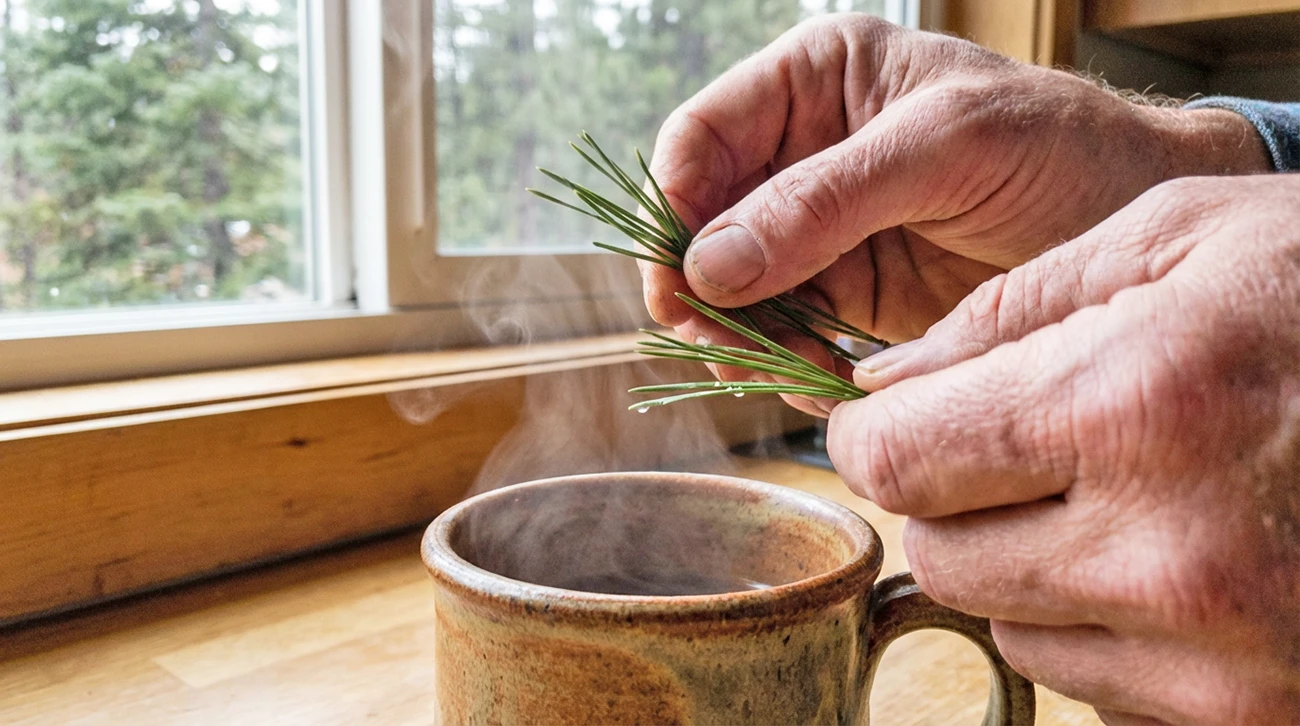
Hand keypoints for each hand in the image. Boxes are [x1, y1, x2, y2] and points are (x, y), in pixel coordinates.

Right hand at [643, 13, 1267, 413]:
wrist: (1138, 220)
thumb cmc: (1060, 146)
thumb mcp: (945, 149)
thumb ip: (825, 200)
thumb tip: (709, 265)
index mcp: (811, 83)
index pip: (699, 142)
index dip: (676, 211)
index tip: (686, 283)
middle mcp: (802, 153)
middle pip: (701, 225)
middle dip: (704, 290)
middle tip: (725, 343)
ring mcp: (821, 229)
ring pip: (732, 289)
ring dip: (740, 337)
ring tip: (779, 369)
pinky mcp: (847, 293)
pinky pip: (781, 331)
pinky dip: (782, 363)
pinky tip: (814, 379)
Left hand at [827, 175, 1299, 723]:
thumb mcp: (1185, 238)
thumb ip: (1008, 309)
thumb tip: (888, 382)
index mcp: (1134, 409)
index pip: (900, 464)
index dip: (869, 439)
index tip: (882, 421)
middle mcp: (1168, 555)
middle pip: (940, 556)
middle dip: (947, 497)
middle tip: (1008, 445)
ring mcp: (1222, 658)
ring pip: (1009, 626)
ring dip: (1025, 562)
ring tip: (1119, 491)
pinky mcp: (1255, 717)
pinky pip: (1096, 684)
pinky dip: (1099, 624)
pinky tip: (1173, 552)